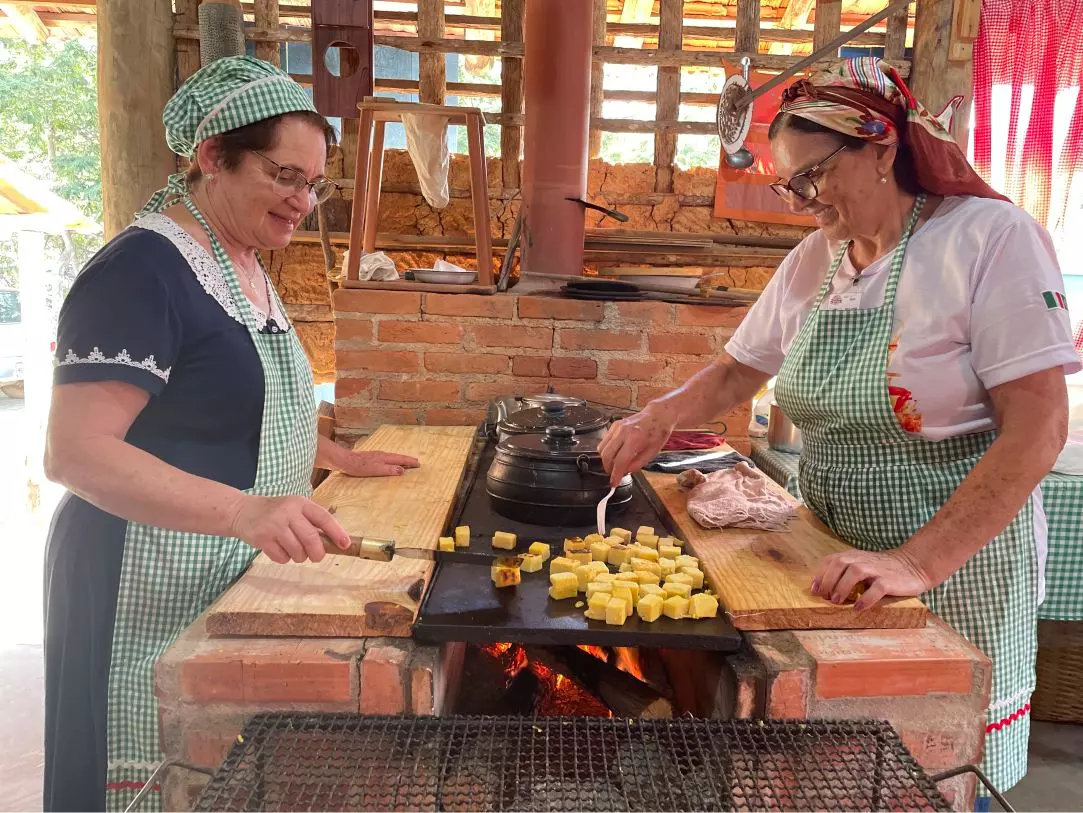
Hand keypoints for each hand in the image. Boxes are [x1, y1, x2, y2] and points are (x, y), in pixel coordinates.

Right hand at [230, 494, 350, 564]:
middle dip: (317, 553)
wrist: (243, 511)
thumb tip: (334, 542)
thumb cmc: (276, 512)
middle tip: (317, 556)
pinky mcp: (263, 539)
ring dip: (299, 556)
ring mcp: (274, 526)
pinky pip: (282, 557)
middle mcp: (288, 512)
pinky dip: (284, 558)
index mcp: (300, 504)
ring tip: (293, 549)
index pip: (323, 518)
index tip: (345, 544)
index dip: (336, 532)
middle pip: (311, 539)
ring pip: (297, 551)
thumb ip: (311, 521)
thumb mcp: (294, 508)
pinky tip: (279, 548)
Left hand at [339, 450, 419, 477]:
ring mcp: (376, 455)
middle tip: (416, 462)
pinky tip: (388, 463)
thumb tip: (403, 470)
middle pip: (398, 457)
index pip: (401, 460)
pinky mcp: (370, 457)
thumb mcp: (376, 470)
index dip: (410, 462)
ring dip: (400, 460)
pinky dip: (392, 461)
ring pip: (392, 457)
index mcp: (385, 458)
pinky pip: (385, 458)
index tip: (418, 464)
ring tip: (405, 463)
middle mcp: (382, 455)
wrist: (345, 461)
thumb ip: (389, 469)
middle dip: (407, 460)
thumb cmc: (360, 467)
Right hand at [598, 404, 676, 487]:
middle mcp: (623, 432)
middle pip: (607, 455)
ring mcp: (616, 427)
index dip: (615, 475)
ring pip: (602, 448)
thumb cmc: (658, 433)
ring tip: (615, 464)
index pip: (620, 461)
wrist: (657, 415)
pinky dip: (606, 450)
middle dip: (608, 468)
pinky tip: (615, 453)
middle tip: (614, 474)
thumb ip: (637, 464)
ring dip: (606, 460)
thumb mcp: (652, 452)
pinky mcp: (614, 425)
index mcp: (635, 439)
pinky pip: (604, 441)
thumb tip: (624, 471)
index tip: (613, 484)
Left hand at [811, 548, 934, 610]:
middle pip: (839, 563)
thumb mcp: (861, 565)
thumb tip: (823, 590)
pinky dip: (866, 598)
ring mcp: (877, 570)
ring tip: (837, 601)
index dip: (820, 575)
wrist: (914, 565)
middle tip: (826, 597)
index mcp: (853, 556)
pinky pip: (877, 588)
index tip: (814, 590)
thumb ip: (844, 573)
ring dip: (842, 587)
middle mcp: (863, 560)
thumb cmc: (882, 569)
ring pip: (855, 572)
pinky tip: (858, 608)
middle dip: (828, 580)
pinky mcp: (890, 581)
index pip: (830, 560)